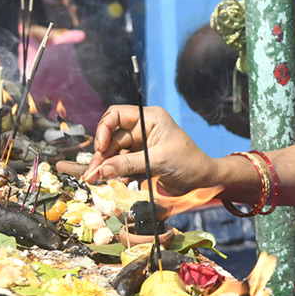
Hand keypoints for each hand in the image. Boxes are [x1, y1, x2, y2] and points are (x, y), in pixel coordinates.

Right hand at [85, 104, 215, 193]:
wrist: (202, 178)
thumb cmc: (188, 163)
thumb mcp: (158, 161)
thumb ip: (129, 164)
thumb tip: (102, 169)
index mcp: (150, 119)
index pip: (117, 115)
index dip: (104, 129)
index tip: (101, 148)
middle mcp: (143, 128)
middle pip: (112, 136)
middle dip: (102, 155)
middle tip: (92, 173)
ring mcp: (140, 143)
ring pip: (114, 151)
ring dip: (105, 165)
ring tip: (96, 179)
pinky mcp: (140, 157)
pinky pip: (120, 162)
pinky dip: (114, 171)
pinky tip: (112, 180)